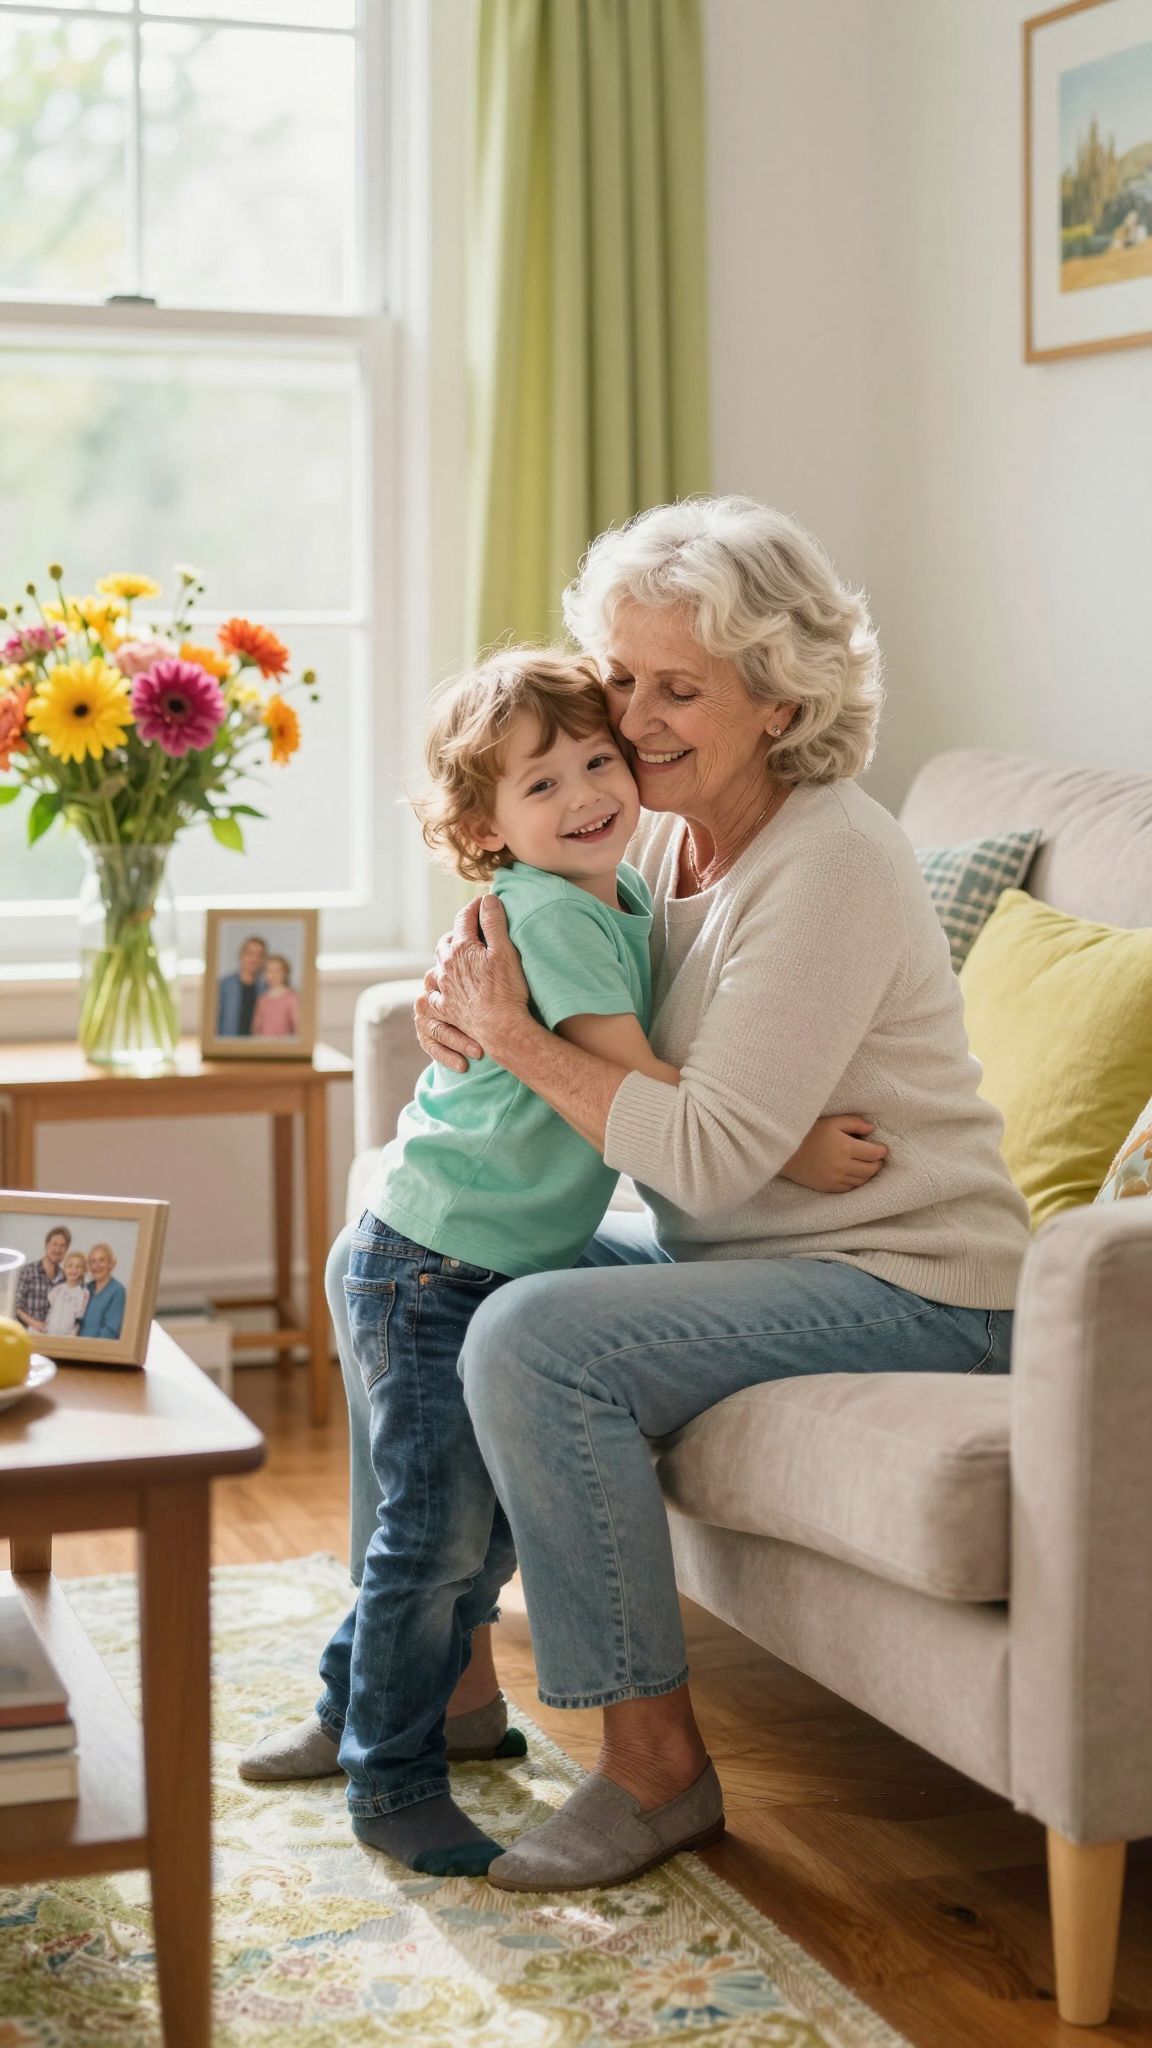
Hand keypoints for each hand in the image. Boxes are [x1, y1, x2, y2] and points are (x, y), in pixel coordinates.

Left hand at [414, 895, 529, 1072]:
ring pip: (438, 963)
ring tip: (460, 954)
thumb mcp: (504, 950)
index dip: (476, 906)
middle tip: (474, 928)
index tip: (485, 901)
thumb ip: (493, 922)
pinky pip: (434, 991)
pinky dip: (439, 984)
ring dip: (448, 954)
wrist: (500, 1028)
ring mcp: (443, 987)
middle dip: (460, 930)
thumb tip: (487, 899)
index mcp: (461, 948)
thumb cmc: (507, 989)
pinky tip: (446, 985)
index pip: (465, 917)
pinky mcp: (445, 1007)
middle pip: (448, 939)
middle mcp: (446, 965)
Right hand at [782, 1114, 887, 1193]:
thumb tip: (871, 1129)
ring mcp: (835, 1178)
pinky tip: (855, 1176)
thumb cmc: (809, 1132)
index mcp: (846, 1147)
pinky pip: (849, 1189)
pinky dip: (856, 1183)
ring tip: (868, 1166)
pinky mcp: (827, 1187)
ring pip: (861, 1181)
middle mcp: (843, 1166)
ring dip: (868, 1174)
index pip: (874, 1153)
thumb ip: (854, 1123)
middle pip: (870, 1169)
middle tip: (877, 1158)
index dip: (881, 1151)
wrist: (786, 1150)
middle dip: (877, 1163)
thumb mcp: (832, 1121)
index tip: (882, 1149)